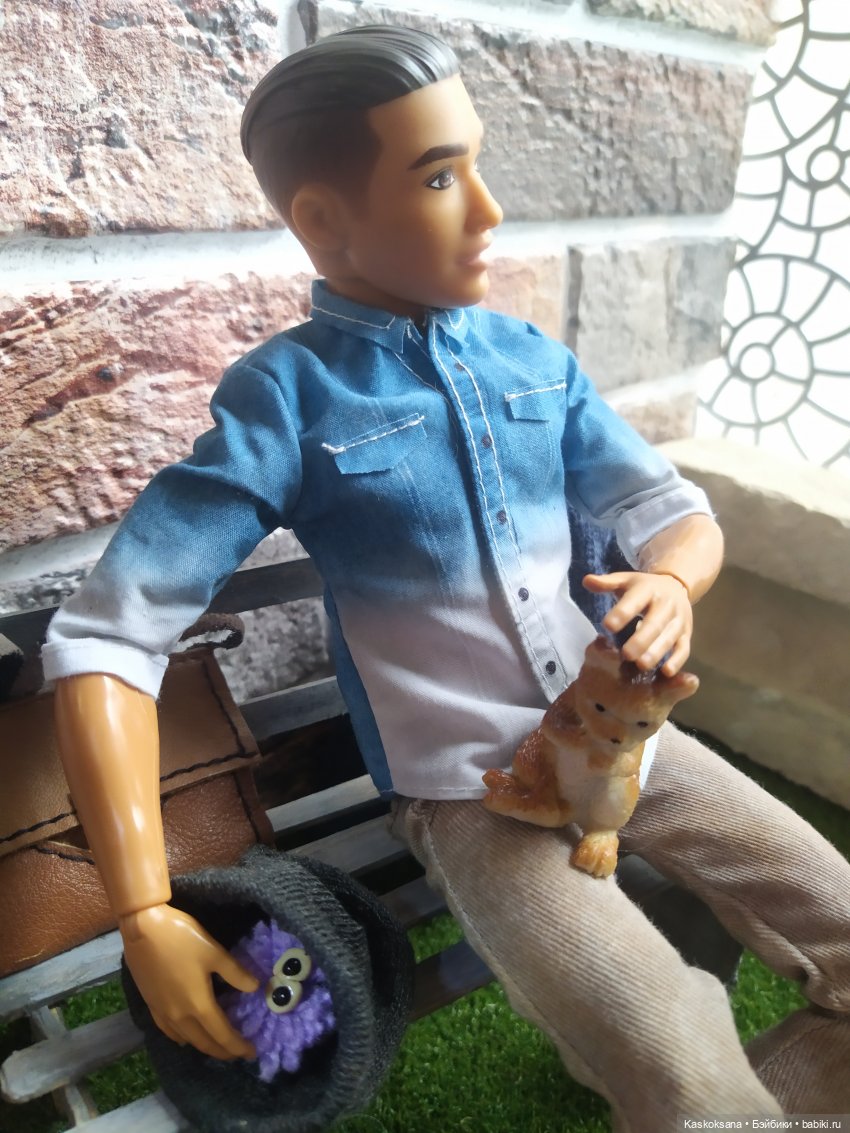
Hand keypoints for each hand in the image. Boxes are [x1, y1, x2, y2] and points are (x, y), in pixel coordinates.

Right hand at [120, 903, 258, 1060]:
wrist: (143, 929)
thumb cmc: (182, 938)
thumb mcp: (214, 952)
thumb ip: (235, 973)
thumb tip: (255, 988)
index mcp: (199, 1004)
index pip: (222, 1035)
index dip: (238, 1046)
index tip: (251, 1052)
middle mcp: (180, 1016)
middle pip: (205, 1043)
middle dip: (223, 1051)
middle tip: (238, 1053)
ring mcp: (163, 1012)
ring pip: (187, 1040)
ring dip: (205, 1047)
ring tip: (218, 1046)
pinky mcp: (151, 1006)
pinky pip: (170, 1032)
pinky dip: (183, 1039)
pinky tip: (186, 1037)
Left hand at [583, 571, 692, 675]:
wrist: (676, 585)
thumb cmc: (643, 587)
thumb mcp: (625, 580)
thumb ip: (606, 583)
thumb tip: (586, 580)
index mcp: (648, 589)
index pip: (635, 600)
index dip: (622, 613)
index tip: (607, 626)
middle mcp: (666, 604)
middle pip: (654, 623)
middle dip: (641, 640)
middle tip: (626, 655)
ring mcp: (678, 620)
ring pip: (669, 637)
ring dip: (657, 652)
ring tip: (642, 666)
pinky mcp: (687, 634)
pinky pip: (684, 648)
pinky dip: (677, 661)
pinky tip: (666, 672)